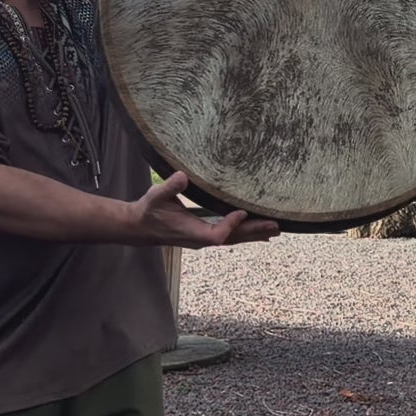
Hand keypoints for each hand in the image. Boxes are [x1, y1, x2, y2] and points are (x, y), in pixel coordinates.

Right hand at [126, 171, 280, 246]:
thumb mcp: (156, 196)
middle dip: (253, 232)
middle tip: (276, 226)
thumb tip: (182, 176)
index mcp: (191, 232)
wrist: (139, 227)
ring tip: (275, 230)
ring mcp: (204, 238)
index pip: (216, 235)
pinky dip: (245, 233)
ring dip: (254, 234)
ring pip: (233, 239)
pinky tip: (260, 234)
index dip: (230, 225)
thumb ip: (169, 188)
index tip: (242, 211)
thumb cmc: (148, 210)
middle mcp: (201, 239)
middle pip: (232, 239)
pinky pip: (229, 236)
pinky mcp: (205, 234)